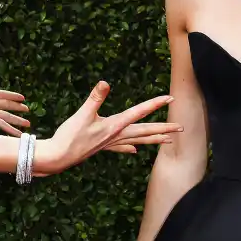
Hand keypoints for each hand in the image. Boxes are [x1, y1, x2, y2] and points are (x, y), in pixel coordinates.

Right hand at [33, 81, 181, 174]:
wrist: (58, 157)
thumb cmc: (69, 136)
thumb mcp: (82, 114)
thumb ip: (95, 98)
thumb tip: (105, 83)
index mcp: (114, 126)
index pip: (139, 112)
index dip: (155, 104)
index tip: (170, 98)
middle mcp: (116, 136)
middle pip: (145, 131)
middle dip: (164, 129)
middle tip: (182, 128)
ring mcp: (110, 143)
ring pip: (137, 140)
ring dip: (153, 140)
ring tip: (168, 140)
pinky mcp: (102, 147)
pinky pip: (122, 148)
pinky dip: (131, 148)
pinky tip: (136, 151)